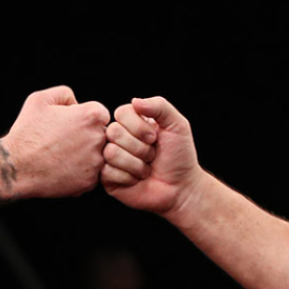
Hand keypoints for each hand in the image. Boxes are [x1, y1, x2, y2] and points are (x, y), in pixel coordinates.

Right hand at [2, 86, 110, 198]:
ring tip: (63, 157)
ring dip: (86, 156)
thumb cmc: (27, 132)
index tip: (70, 127)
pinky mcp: (91, 181)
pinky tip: (63, 170)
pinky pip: (92, 175)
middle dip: (87, 138)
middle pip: (103, 136)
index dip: (85, 120)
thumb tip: (77, 103)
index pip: (101, 115)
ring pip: (99, 156)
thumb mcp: (40, 100)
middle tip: (65, 143)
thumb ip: (65, 93)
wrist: (16, 167)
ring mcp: (96, 161)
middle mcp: (99, 138)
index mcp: (91, 115)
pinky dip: (80, 173)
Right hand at [101, 96, 198, 215]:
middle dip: (140, 147)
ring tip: (146, 169)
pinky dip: (128, 178)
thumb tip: (135, 100)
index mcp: (132, 122)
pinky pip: (108, 172)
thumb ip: (159, 106)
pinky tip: (137, 180)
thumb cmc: (179, 156)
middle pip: (113, 132)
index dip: (138, 127)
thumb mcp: (177, 125)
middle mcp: (118, 138)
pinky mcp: (107, 178)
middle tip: (152, 156)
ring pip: (111, 153)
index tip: (154, 138)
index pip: (121, 112)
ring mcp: (111, 158)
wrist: (181, 187)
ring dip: (136, 164)